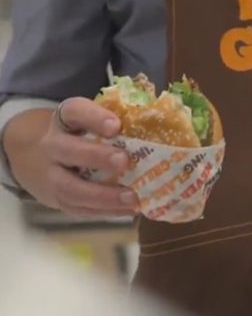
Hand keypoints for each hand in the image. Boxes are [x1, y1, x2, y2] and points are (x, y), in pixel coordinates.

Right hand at [3, 101, 138, 217]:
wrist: (28, 152)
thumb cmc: (71, 131)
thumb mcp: (81, 117)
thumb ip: (107, 119)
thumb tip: (151, 122)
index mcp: (63, 119)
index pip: (75, 112)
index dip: (95, 118)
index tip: (116, 125)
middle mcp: (52, 146)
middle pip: (70, 151)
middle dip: (97, 157)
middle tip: (124, 161)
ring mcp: (50, 176)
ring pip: (72, 188)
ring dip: (104, 195)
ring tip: (132, 197)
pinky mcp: (55, 199)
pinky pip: (78, 208)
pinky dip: (103, 211)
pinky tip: (127, 210)